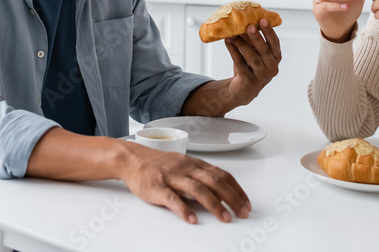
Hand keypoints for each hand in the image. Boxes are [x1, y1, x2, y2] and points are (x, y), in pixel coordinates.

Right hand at [118, 142, 251, 223]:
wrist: (132, 159)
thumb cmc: (159, 164)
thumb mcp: (183, 165)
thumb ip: (200, 175)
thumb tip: (220, 190)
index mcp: (194, 164)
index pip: (221, 175)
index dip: (236, 189)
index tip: (246, 203)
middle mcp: (186, 169)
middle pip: (214, 182)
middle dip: (232, 198)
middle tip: (242, 212)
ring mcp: (172, 178)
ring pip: (197, 189)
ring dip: (214, 205)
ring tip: (225, 218)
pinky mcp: (158, 188)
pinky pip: (173, 199)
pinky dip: (184, 209)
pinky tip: (192, 219)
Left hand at [223, 19, 280, 105]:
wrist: (243, 89)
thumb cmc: (251, 66)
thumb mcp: (255, 52)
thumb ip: (252, 39)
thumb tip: (243, 20)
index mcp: (276, 58)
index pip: (275, 43)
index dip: (270, 32)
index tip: (263, 20)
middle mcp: (272, 67)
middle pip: (264, 50)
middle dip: (257, 37)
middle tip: (249, 26)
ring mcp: (261, 76)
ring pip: (252, 57)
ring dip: (241, 43)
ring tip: (232, 34)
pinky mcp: (249, 81)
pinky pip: (240, 63)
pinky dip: (233, 51)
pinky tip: (228, 41)